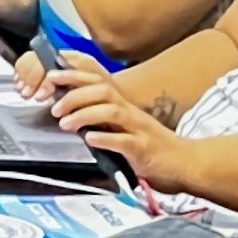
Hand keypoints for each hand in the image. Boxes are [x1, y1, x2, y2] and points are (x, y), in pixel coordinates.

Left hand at [46, 67, 185, 187]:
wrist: (186, 163)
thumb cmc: (151, 147)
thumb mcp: (124, 127)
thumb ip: (102, 118)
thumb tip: (71, 112)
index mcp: (123, 106)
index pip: (98, 81)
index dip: (74, 74)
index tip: (51, 74)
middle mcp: (130, 113)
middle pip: (102, 91)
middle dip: (74, 94)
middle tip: (53, 106)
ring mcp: (138, 130)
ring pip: (111, 112)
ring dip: (85, 114)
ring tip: (65, 123)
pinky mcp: (143, 150)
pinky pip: (124, 141)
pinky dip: (105, 139)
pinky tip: (90, 140)